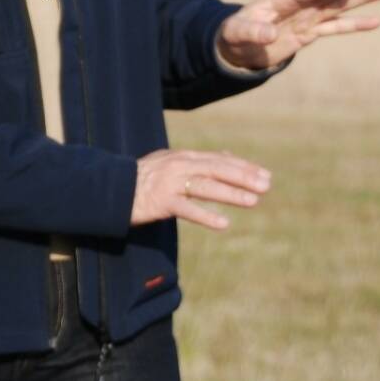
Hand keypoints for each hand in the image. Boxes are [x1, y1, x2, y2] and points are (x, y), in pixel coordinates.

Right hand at [132, 149, 271, 230]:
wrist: (113, 189)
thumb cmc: (145, 177)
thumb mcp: (172, 162)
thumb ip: (200, 160)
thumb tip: (229, 156)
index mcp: (183, 156)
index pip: (218, 160)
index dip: (243, 167)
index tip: (265, 175)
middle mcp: (178, 166)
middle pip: (216, 169)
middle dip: (243, 177)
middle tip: (266, 185)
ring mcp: (169, 183)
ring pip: (205, 187)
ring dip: (230, 194)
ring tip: (253, 201)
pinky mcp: (160, 201)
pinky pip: (186, 209)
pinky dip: (205, 216)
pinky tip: (223, 224)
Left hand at [216, 0, 379, 70]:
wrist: (236, 49)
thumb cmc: (233, 37)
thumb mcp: (236, 33)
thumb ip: (252, 32)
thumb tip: (270, 34)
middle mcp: (298, 4)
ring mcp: (306, 17)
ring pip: (338, 5)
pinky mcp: (310, 32)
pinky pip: (336, 27)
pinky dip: (355, 24)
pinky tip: (376, 21)